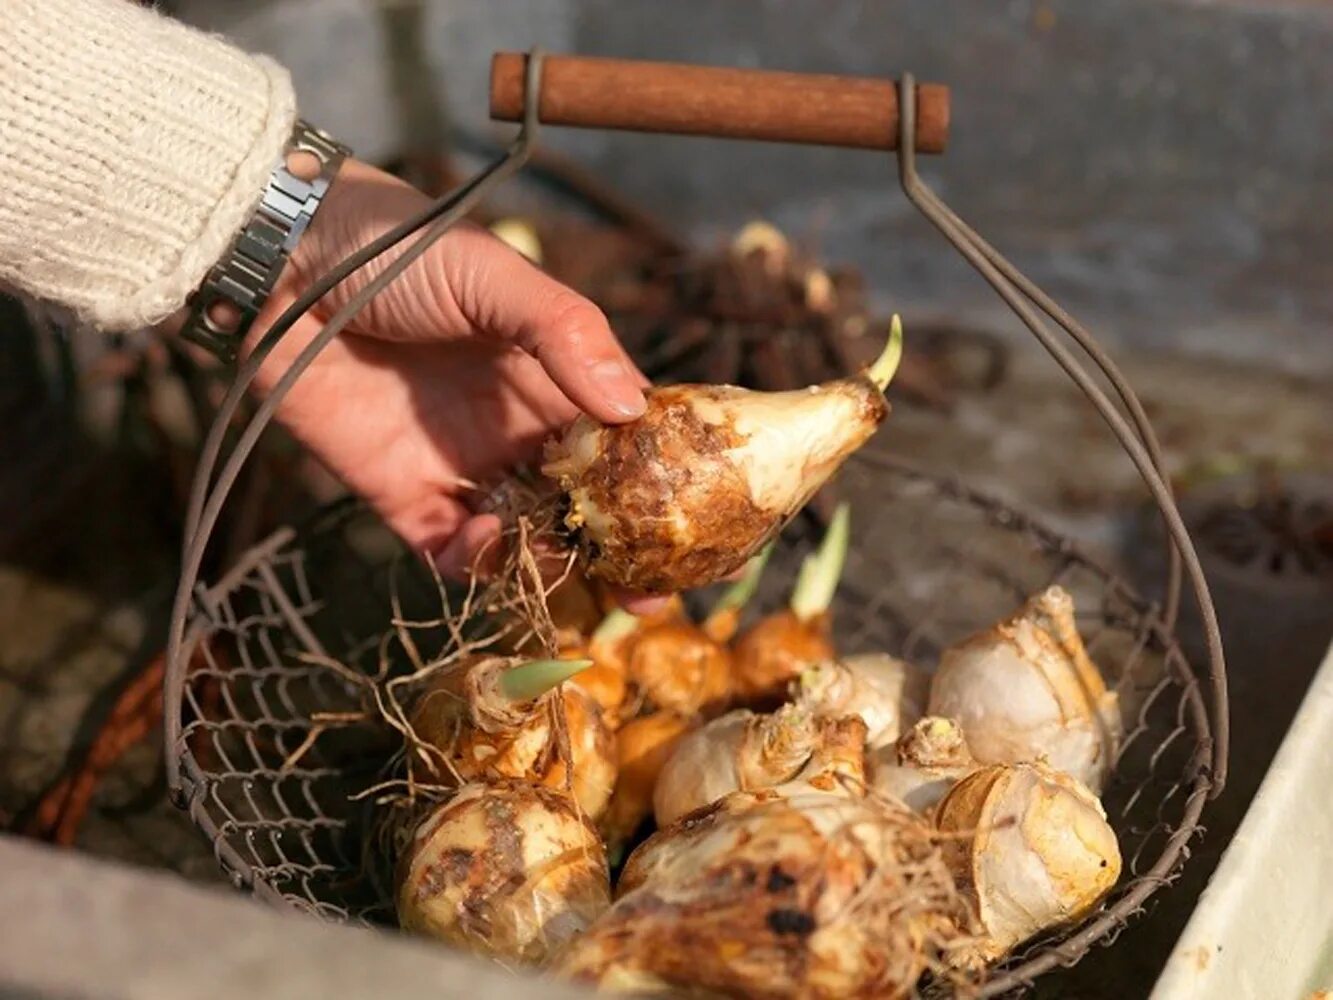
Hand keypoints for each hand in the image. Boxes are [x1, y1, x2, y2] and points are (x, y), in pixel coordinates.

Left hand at [245, 159, 664, 610]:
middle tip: (660, 591)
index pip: (629, 440)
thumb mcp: (493, 275)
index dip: (670, 482)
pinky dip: (480, 565)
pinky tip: (492, 546)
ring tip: (583, 576)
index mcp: (555, 376)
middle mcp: (519, 429)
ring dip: (560, 566)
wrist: (278, 261)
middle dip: (625, 550)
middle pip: (589, 506)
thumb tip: (635, 410)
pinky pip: (453, 553)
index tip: (712, 519)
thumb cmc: (396, 247)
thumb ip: (566, 333)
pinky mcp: (403, 497)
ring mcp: (464, 466)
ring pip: (530, 540)